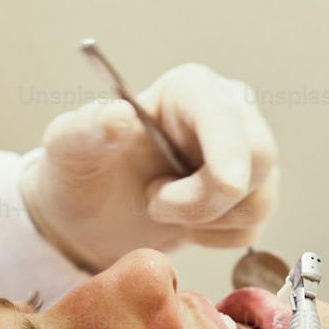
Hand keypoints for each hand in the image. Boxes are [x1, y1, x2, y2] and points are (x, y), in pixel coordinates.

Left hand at [18, 63, 278, 271]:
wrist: (92, 215)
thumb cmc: (83, 169)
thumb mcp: (69, 146)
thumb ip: (87, 127)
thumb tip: (118, 117)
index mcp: (191, 90)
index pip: (224, 114)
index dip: (230, 150)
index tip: (225, 186)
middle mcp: (230, 115)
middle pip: (258, 157)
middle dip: (207, 197)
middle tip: (153, 204)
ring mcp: (245, 158)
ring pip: (259, 199)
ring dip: (205, 220)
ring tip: (159, 205)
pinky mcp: (251, 198)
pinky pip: (250, 229)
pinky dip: (212, 238)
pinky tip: (181, 222)